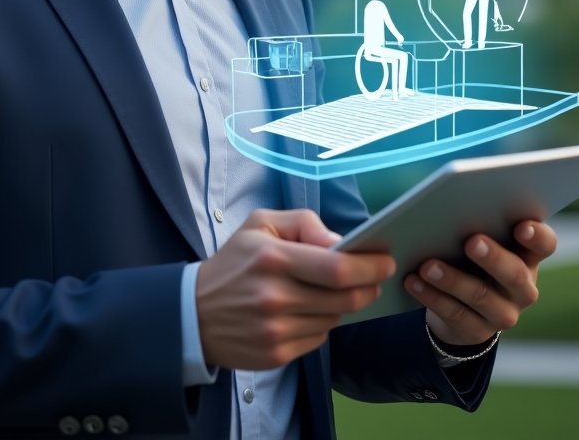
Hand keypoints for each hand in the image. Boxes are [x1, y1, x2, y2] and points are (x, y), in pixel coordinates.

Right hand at [196, 209, 395, 370]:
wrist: (194, 313)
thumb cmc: (234, 262)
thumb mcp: (260, 224)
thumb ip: (304, 223)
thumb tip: (340, 241)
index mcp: (272, 259)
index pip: (337, 267)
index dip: (369, 265)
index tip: (385, 259)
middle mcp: (275, 297)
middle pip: (345, 297)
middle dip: (368, 286)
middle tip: (375, 277)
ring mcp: (276, 330)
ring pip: (335, 318)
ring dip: (345, 304)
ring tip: (337, 290)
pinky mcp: (277, 354)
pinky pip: (319, 337)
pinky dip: (323, 322)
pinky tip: (310, 310)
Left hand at [403, 220, 556, 347]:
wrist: (461, 304)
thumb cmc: (469, 256)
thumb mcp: (479, 239)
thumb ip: (475, 222)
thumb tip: (447, 203)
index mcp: (527, 255)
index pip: (545, 244)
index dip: (537, 236)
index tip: (521, 226)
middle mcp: (523, 287)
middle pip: (515, 273)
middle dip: (493, 257)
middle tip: (471, 241)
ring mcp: (504, 312)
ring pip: (481, 297)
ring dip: (452, 280)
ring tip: (427, 266)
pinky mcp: (478, 330)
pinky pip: (455, 314)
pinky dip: (432, 296)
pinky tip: (413, 282)